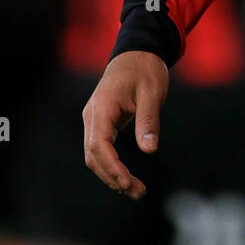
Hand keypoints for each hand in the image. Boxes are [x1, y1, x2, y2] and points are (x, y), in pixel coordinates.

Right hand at [82, 51, 168, 198]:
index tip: (128, 183)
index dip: (112, 167)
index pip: (99, 145)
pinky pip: (101, 149)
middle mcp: (92, 116)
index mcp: (102, 107)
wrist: (138, 51)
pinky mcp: (102, 123)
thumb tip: (149, 150)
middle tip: (139, 192)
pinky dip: (112, 166)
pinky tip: (127, 178)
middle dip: (113, 177)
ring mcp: (94, 120)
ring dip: (112, 175)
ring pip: (95, 156)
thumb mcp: (152, 92)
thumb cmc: (146, 69)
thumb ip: (148, 120)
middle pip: (93, 156)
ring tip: (136, 191)